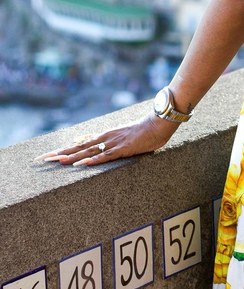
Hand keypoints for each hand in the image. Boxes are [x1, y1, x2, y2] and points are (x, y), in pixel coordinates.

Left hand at [34, 113, 181, 165]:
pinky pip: (106, 156)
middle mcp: (105, 138)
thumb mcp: (124, 136)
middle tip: (42, 159)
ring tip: (56, 161)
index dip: (63, 150)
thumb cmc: (143, 131)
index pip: (79, 144)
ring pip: (88, 151)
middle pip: (78, 147)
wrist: (157, 124)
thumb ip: (111, 141)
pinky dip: (93, 160)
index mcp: (104, 136)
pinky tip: (82, 164)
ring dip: (72, 157)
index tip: (48, 155)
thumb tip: (99, 143)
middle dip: (60, 154)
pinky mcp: (123, 149)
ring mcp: (113, 143)